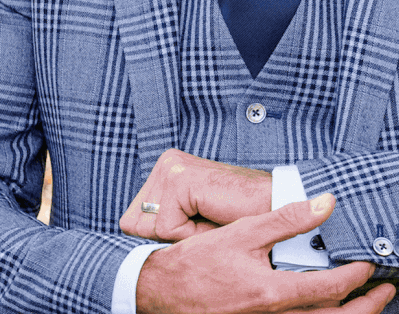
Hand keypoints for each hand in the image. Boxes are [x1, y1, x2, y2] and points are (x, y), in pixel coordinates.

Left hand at [120, 149, 272, 241]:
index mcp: (165, 169)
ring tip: (208, 217)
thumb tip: (127, 235)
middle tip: (203, 220)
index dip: (162, 236)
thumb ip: (158, 225)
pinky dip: (189, 234)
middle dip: (169, 235)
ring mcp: (171, 167)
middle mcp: (165, 162)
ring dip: (181, 235)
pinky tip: (212, 215)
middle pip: (134, 224)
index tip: (195, 222)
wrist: (271, 207)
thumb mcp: (189, 222)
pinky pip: (166, 228)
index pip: (132, 219)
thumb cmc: (234, 218)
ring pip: (148, 228)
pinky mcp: (179, 178)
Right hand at [135, 193, 394, 313]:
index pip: (330, 289)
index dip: (357, 276)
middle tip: (387, 291)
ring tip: (370, 306)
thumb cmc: (199, 262)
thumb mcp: (244, 232)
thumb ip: (287, 218)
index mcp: (272, 295)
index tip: (371, 262)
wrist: (161, 293)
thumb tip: (326, 203)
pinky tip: (329, 313)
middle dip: (367, 308)